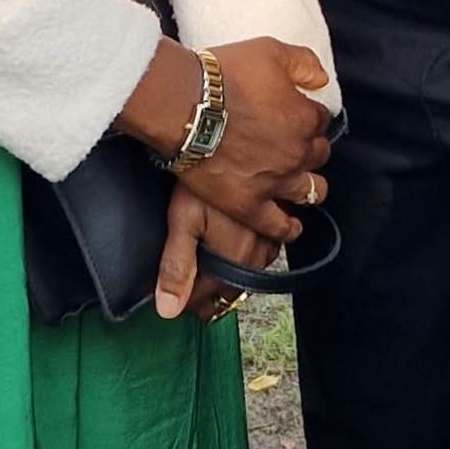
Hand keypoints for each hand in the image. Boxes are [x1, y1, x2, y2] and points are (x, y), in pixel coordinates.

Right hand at [116, 32, 330, 243]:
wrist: (183, 105)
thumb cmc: (222, 74)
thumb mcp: (269, 50)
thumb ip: (303, 63)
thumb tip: (321, 80)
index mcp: (304, 117)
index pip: (321, 119)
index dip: (307, 114)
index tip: (294, 113)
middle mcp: (297, 153)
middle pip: (318, 155)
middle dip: (309, 148)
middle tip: (291, 144)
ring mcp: (275, 182)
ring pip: (311, 191)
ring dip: (308, 186)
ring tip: (299, 185)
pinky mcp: (249, 205)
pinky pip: (278, 225)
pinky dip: (287, 227)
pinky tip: (290, 226)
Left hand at [155, 187, 277, 321]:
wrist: (232, 138)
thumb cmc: (205, 178)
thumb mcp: (182, 222)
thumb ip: (177, 268)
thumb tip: (168, 310)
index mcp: (232, 262)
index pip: (210, 300)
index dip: (190, 304)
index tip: (177, 301)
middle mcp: (257, 255)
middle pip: (233, 288)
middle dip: (213, 290)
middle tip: (192, 285)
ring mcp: (272, 236)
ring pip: (255, 269)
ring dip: (235, 271)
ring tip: (215, 263)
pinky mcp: (281, 214)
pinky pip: (271, 242)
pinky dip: (254, 246)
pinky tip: (241, 234)